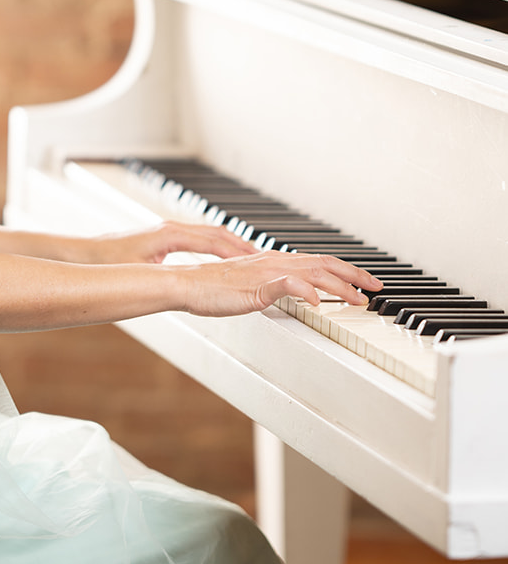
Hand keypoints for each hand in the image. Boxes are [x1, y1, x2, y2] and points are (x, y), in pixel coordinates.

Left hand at [86, 221, 259, 265]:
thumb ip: (162, 275)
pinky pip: (200, 238)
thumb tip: (182, 282)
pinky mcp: (165, 237)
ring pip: (210, 233)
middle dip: (242, 244)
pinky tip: (224, 257)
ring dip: (232, 244)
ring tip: (253, 256)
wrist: (88, 253)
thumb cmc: (109, 259)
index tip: (258, 260)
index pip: (212, 240)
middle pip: (217, 232)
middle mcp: (172, 228)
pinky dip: (217, 246)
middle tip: (267, 256)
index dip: (236, 251)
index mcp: (169, 234)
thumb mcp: (138, 270)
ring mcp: (169, 231)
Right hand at [177, 249, 379, 318]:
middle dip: (354, 276)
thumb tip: (294, 294)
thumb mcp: (251, 287)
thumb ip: (274, 288)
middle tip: (375, 289)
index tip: (365, 282)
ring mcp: (266, 273)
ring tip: (357, 300)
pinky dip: (306, 291)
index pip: (319, 262)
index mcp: (275, 261)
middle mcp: (275, 262)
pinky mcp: (256, 286)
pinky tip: (318, 303)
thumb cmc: (213, 288)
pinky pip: (286, 285)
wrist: (187, 285)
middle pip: (324, 264)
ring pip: (312, 273)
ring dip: (339, 286)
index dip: (346, 271)